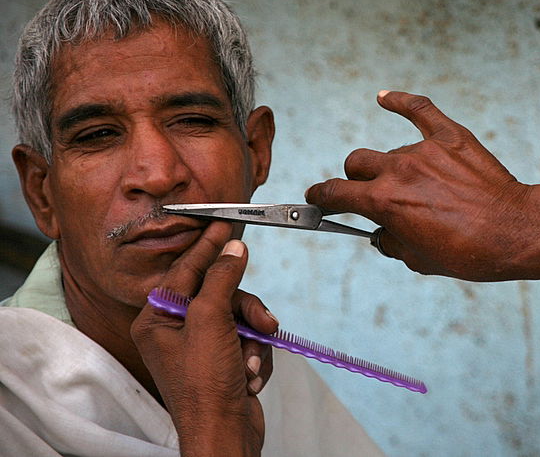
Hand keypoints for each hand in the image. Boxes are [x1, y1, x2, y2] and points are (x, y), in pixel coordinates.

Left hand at [131, 222, 278, 456]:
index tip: (223, 224)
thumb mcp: (212, 321)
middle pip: (220, 295)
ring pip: (240, 317)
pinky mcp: (225, 361)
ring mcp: (202, 347)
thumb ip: (221, 278)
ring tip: (252, 359)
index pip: (185, 270)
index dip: (207, 247)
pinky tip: (251, 375)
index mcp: (157, 320)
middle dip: (245, 311)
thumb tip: (232, 249)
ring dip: (253, 338)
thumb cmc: (205, 387)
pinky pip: (250, 339)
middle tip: (260, 320)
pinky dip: (256, 355)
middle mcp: (176, 331)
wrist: (226, 435)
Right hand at [306, 91, 539, 280]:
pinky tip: (384, 98)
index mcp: (383, 202)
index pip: (335, 192)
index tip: (318, 199)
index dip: (321, 197)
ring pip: (391, 152)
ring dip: (392, 168)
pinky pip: (419, 109)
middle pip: (356, 163)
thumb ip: (390, 242)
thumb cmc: (469, 253)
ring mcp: (423, 150)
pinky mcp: (450, 137)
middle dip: (355, 180)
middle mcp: (397, 171)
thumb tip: (380, 233)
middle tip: (367, 193)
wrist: (514, 232)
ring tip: (416, 186)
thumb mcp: (418, 260)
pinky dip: (400, 102)